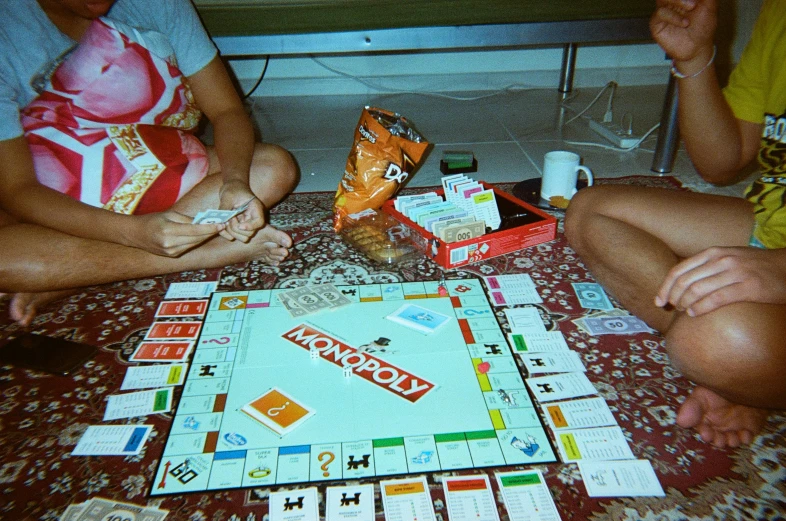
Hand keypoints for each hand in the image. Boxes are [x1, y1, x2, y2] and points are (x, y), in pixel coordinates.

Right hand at [133, 210, 223, 256]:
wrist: (135, 234)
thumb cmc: (152, 220)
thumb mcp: (169, 215)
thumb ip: (187, 219)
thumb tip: (205, 221)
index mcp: (168, 231)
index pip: (194, 231)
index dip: (209, 228)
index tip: (221, 224)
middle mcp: (170, 244)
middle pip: (197, 239)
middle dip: (210, 232)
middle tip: (222, 225)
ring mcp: (171, 252)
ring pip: (194, 244)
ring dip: (205, 237)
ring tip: (215, 229)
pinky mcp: (172, 255)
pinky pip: (188, 247)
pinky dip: (196, 241)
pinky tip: (202, 235)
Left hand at [218, 179, 265, 241]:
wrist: (232, 187)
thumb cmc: (233, 188)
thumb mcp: (228, 196)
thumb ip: (225, 208)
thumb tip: (220, 221)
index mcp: (255, 208)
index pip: (259, 222)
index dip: (250, 226)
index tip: (240, 225)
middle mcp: (252, 218)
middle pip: (250, 233)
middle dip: (237, 229)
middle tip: (230, 218)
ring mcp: (246, 223)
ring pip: (243, 237)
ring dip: (232, 232)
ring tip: (227, 220)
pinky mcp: (238, 226)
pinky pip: (234, 236)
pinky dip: (226, 234)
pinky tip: (222, 225)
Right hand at [650, 0, 716, 62]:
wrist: (698, 48)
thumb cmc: (703, 27)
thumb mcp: (710, 5)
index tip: (696, 0)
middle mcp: (671, 2)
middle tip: (694, 2)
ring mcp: (663, 11)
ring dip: (678, 0)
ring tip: (692, 6)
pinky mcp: (656, 23)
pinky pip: (660, 13)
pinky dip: (673, 16)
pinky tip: (684, 23)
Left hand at [655, 246, 785, 315]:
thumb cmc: (754, 265)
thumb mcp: (727, 258)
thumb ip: (706, 266)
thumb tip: (681, 283)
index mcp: (712, 252)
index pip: (679, 270)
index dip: (665, 287)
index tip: (658, 301)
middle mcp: (721, 260)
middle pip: (684, 281)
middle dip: (672, 297)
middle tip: (670, 309)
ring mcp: (735, 272)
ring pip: (697, 290)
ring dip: (684, 304)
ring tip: (684, 311)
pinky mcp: (748, 287)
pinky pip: (716, 299)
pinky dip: (700, 308)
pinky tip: (694, 314)